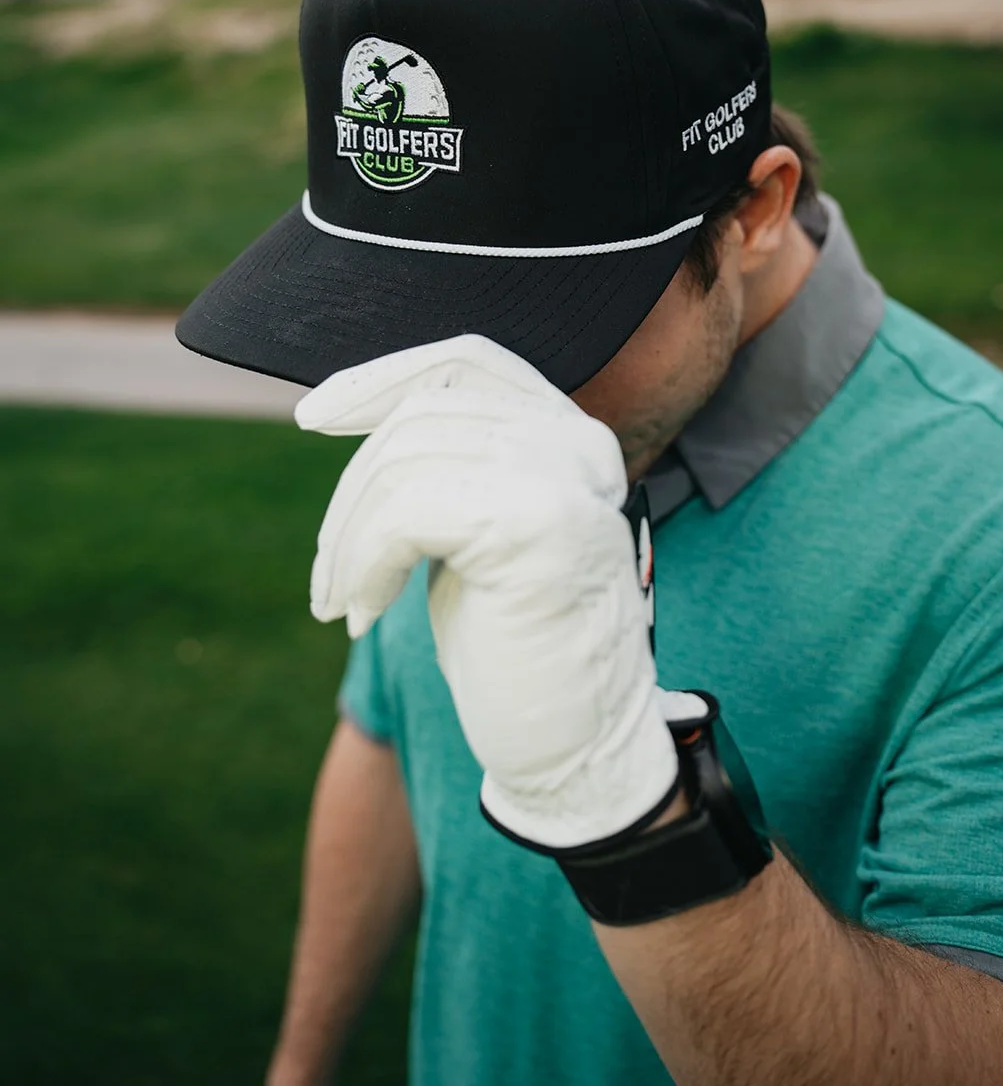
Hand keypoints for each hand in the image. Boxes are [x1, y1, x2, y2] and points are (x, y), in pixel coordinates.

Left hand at [295, 335, 679, 850]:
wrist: (578, 753)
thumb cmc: (519, 648)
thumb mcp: (480, 534)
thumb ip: (450, 467)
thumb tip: (362, 409)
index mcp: (569, 436)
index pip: (466, 361)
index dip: (382, 377)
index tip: (313, 414)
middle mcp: (576, 442)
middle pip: (419, 417)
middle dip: (352, 494)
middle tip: (329, 577)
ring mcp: (561, 478)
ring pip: (402, 465)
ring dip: (349, 539)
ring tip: (344, 600)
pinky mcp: (534, 525)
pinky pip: (404, 513)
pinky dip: (364, 563)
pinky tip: (365, 613)